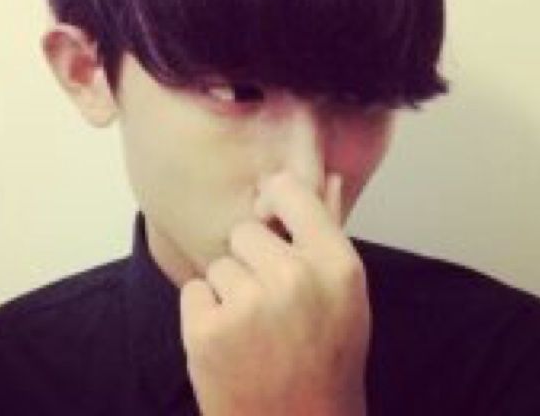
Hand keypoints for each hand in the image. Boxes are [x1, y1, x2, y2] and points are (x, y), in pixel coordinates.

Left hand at [179, 171, 370, 415]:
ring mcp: (249, 305)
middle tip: (270, 304)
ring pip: (219, 264)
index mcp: (337, 265)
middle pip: (245, 231)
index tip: (270, 219)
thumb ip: (330, 234)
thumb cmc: (325, 362)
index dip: (274, 201)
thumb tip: (333, 177)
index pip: (290, 190)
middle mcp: (295, 278)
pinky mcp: (208, 331)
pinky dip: (205, 315)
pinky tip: (231, 345)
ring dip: (229, 292)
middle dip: (251, 261)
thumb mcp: (344, 297)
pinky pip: (195, 290)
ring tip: (254, 331)